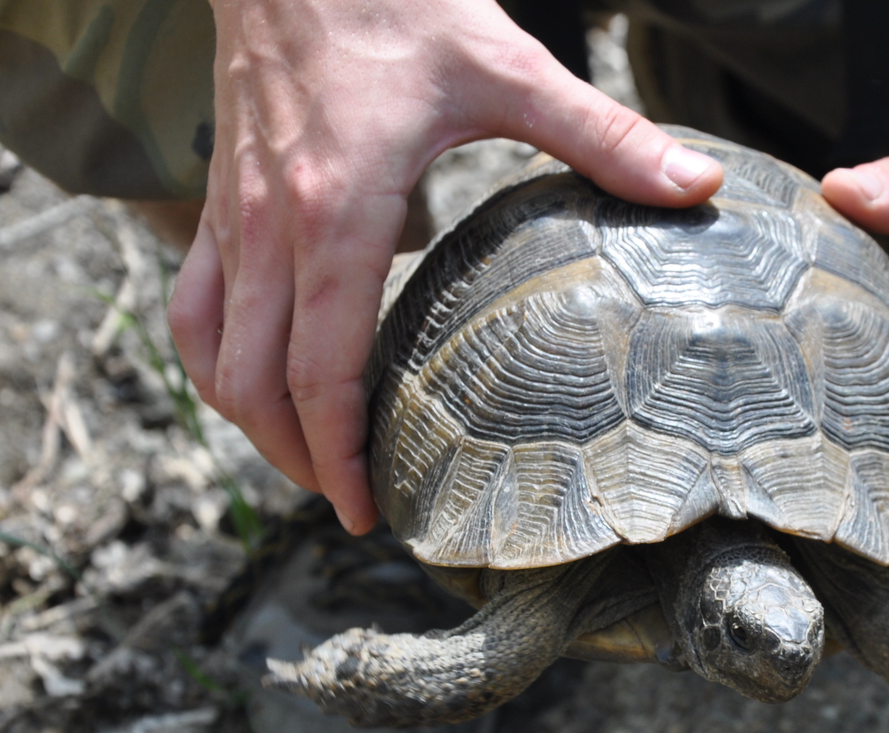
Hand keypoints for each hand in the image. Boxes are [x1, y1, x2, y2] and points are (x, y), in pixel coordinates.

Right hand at [167, 0, 722, 532]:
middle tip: (350, 504)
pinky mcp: (217, 194)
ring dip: (244, 419)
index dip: (338, 456)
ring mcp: (231, 213)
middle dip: (296, 460)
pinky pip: (193, 300)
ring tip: (304, 458)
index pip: (317, 371)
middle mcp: (269, 227)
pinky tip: (254, 374)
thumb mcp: (505, 65)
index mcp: (335, 214)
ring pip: (207, 353)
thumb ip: (601, 135)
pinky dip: (213, 356)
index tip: (368, 510)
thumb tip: (695, 188)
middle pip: (252, 385)